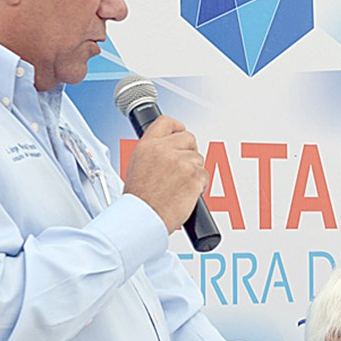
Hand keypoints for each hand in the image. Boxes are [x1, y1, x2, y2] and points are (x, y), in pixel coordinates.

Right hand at [122, 116, 208, 232]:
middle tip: (183, 167)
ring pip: (198, 159)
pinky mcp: (193, 176)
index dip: (177, 127)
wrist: (143, 218)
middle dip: (189, 152)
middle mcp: (164, 150)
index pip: (166, 122)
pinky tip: (186, 193)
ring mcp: (180, 162)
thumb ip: (153, 153)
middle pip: (189, 138)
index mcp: (148, 146)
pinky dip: (199, 185)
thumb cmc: (139, 200)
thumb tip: (168, 149)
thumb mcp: (136, 166)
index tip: (180, 132)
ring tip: (179, 186)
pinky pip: (204, 175)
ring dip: (193, 171)